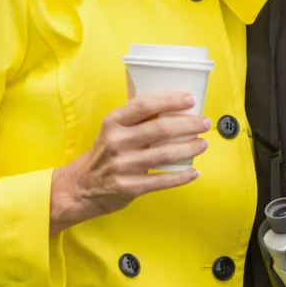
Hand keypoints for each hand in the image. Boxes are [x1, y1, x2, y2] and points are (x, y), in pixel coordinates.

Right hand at [48, 92, 209, 235]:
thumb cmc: (104, 154)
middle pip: (160, 129)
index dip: (170, 100)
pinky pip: (162, 181)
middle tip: (204, 123)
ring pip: (164, 154)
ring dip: (189, 148)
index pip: (144, 105)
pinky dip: (181, 177)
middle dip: (188, 124)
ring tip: (203, 144)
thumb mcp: (112, 130)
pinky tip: (194, 172)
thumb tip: (173, 109)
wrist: (82, 186)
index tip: (190, 99)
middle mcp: (117, 141)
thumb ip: (137, 121)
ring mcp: (123, 165)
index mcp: (113, 122)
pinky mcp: (130, 187)